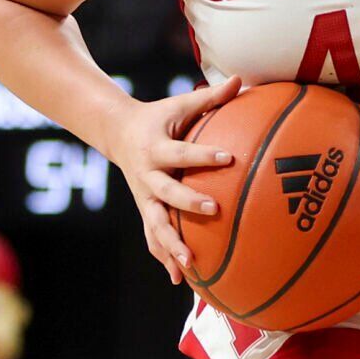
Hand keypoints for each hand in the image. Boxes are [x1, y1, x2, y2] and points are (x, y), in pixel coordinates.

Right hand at [104, 74, 239, 284]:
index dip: (203, 156)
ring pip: (155, 225)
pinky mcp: (146, 210)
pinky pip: (153, 237)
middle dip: (188, 203)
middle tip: (215, 209)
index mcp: (155, 148)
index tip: (228, 157)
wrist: (118, 133)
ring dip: (171, 245)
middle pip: (166, 194)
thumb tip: (240, 79)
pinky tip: (180, 279)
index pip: (181, 153)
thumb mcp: (181, 103)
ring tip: (190, 265)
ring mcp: (144, 197)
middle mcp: (146, 176)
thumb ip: (211, 96)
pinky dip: (164, 257)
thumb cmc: (160, 117)